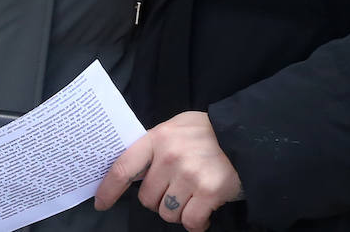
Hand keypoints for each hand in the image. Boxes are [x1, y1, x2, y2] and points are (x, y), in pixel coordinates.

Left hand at [95, 112, 241, 231]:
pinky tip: (205, 210)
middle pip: (147, 199)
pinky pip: (191, 222)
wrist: (248, 135)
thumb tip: (134, 172)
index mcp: (159, 137)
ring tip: (194, 196)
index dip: (108, 188)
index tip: (101, 203)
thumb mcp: (178, 127)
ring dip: (179, 211)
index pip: (124, 167)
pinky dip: (197, 222)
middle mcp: (170, 156)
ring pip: (167, 213)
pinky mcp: (209, 192)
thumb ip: (156, 146)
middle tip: (178, 189)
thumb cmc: (209, 133)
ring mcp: (189, 174)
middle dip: (160, 200)